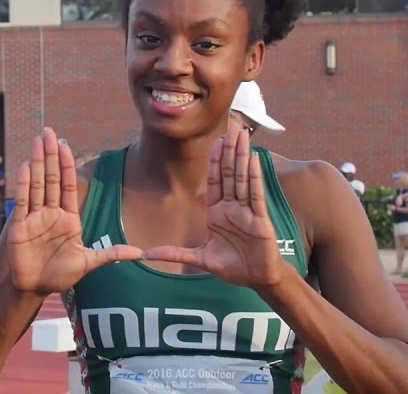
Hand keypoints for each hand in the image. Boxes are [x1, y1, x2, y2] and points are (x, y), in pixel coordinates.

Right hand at [7, 128, 142, 295]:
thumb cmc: (60, 275)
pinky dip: (24, 183)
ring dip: (37, 162)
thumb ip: (110, 255)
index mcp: (68, 218)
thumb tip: (139, 253)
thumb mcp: (88, 262)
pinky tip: (26, 165)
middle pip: (51, 178)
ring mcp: (34, 217)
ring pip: (37, 184)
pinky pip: (23, 201)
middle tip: (48, 132)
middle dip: (51, 155)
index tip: (66, 146)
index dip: (68, 165)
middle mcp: (50, 213)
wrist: (35, 288)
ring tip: (37, 141)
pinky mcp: (19, 226)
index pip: (68, 185)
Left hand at [144, 121, 286, 288]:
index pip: (216, 181)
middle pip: (230, 173)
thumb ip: (175, 253)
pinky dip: (254, 177)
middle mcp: (233, 208)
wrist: (256, 280)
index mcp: (218, 213)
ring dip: (241, 155)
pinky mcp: (260, 220)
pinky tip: (252, 158)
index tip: (216, 141)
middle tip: (232, 126)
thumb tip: (147, 254)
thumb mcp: (200, 258)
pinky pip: (255, 194)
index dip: (215, 161)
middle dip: (230, 150)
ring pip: (243, 178)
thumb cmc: (233, 267)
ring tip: (242, 134)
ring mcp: (247, 212)